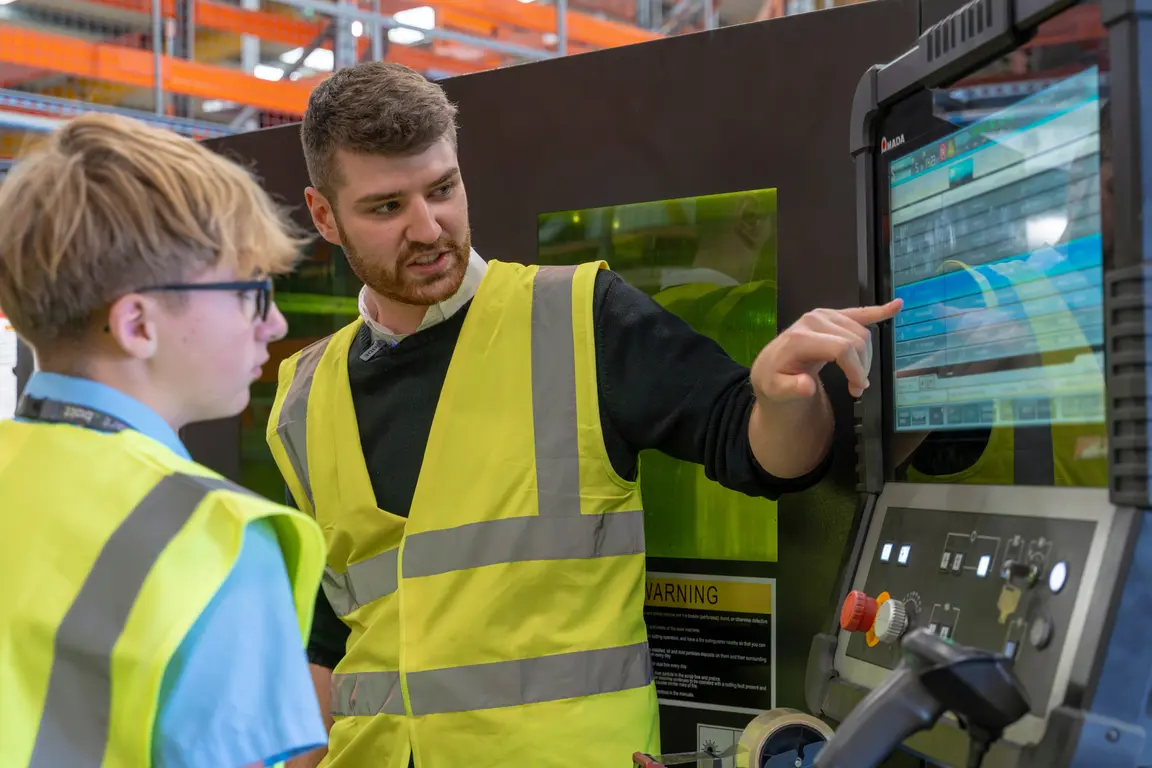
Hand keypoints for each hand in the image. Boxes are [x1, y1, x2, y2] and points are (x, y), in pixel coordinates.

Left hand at [751, 299, 902, 400]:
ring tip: (856, 376)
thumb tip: (806, 386)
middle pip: (856, 341)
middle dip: (862, 367)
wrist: (770, 366)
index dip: (855, 370)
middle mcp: (813, 320)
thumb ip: (790, 389)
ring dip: (866, 356)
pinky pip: (859, 311)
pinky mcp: (831, 315)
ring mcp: (823, 315)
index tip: (857, 390)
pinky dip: (878, 310)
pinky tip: (896, 305)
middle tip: (856, 388)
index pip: (842, 349)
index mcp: (801, 337)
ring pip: (862, 332)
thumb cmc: (774, 379)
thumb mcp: (775, 390)